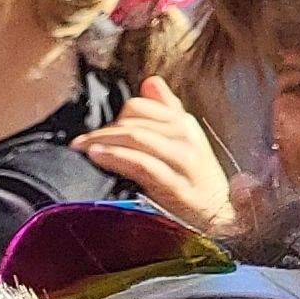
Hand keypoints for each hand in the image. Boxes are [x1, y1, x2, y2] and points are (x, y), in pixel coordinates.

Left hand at [73, 79, 237, 239]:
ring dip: (102, 140)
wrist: (220, 216)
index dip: (114, 117)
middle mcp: (186, 136)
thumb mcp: (185, 142)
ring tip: (81, 148)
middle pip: (134, 121)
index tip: (99, 133)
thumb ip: (168, 111)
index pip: (140, 106)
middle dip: (102, 131)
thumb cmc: (195, 180)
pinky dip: (116, 157)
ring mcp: (183, 160)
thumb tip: (150, 82)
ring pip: (136, 138)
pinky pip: (141, 164)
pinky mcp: (176, 186)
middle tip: (79, 143)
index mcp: (184, 124)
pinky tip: (97, 157)